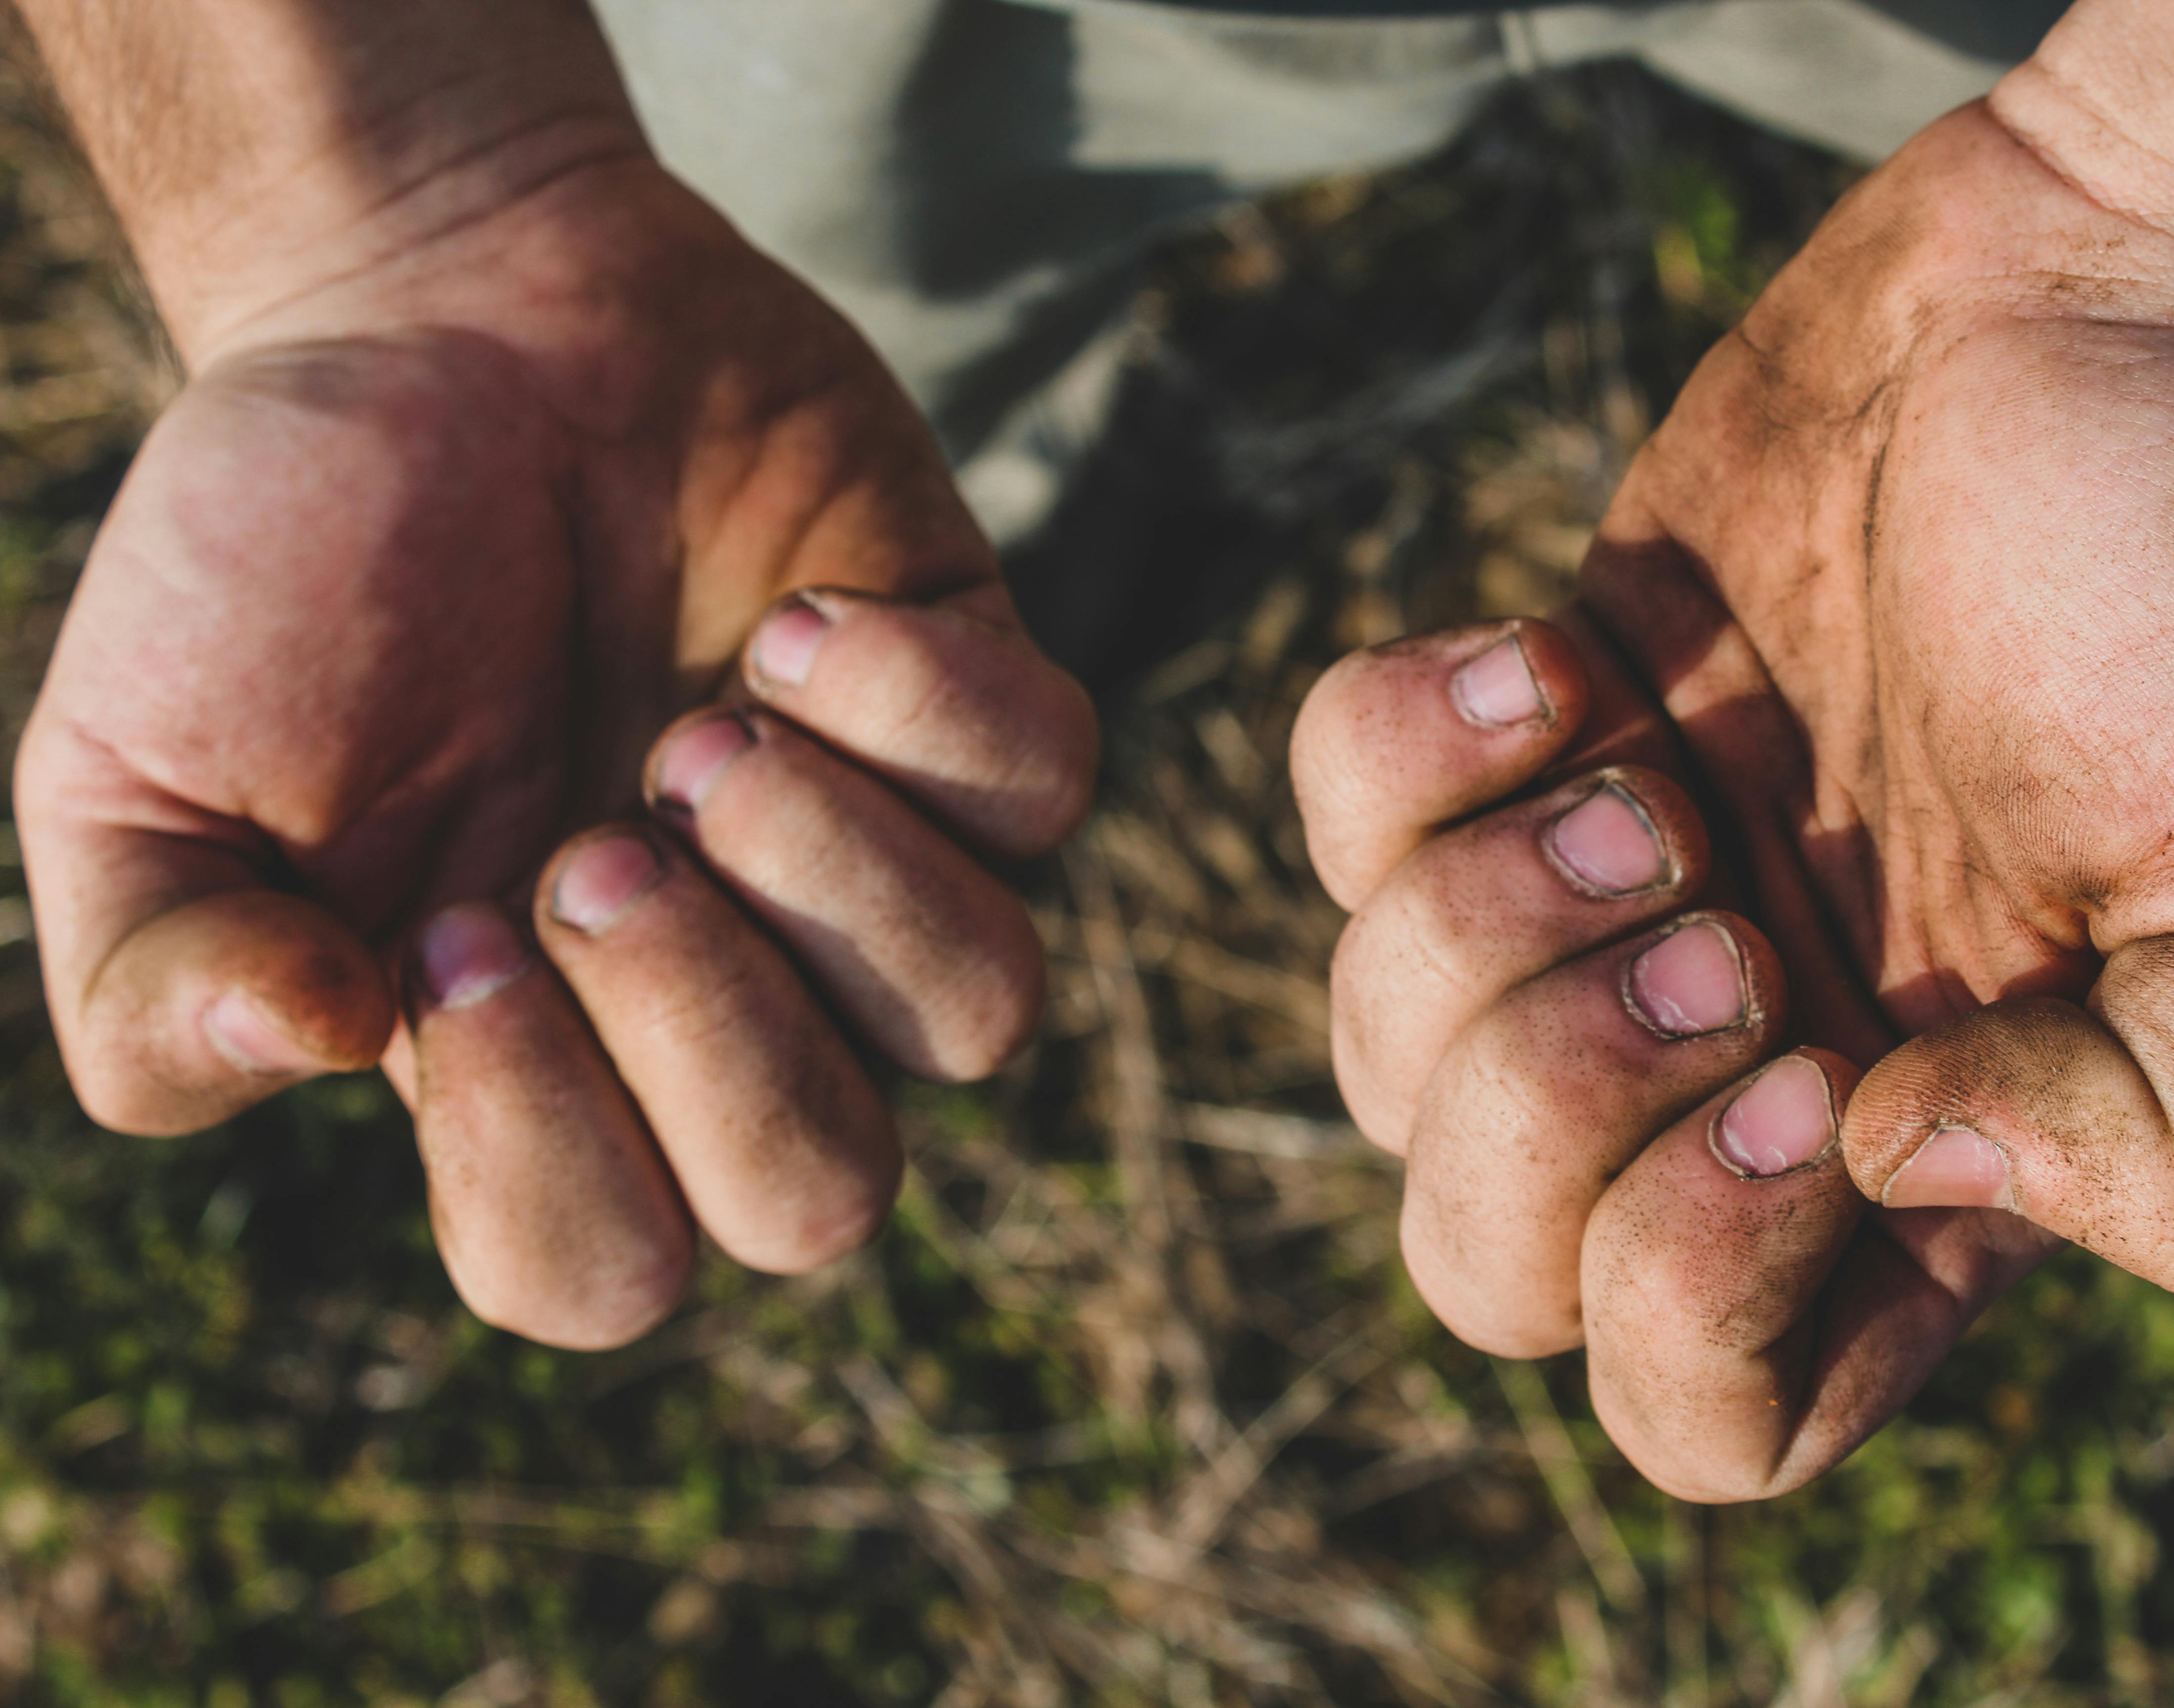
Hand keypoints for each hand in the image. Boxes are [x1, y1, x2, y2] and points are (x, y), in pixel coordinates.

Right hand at [14, 154, 1095, 1347]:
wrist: (428, 316)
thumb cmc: (280, 561)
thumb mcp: (131, 779)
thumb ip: (160, 983)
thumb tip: (314, 1048)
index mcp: (532, 1061)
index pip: (602, 1268)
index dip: (548, 1153)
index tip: (457, 934)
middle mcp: (729, 991)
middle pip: (820, 1196)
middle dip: (714, 1036)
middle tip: (598, 843)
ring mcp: (866, 856)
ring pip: (982, 1014)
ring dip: (838, 883)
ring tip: (702, 727)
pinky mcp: (970, 705)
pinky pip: (1048, 794)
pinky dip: (930, 715)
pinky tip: (796, 624)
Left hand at [1296, 99, 2173, 1498]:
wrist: (2118, 293)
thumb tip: (1888, 1164)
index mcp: (1923, 1159)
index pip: (1706, 1415)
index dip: (1695, 1288)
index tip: (1801, 1062)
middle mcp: (1741, 1064)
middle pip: (1489, 1272)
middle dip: (1547, 1107)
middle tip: (1705, 912)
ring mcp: (1610, 909)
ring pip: (1379, 1068)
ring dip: (1474, 927)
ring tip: (1636, 775)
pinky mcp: (1520, 745)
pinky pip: (1331, 834)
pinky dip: (1399, 756)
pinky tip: (1555, 664)